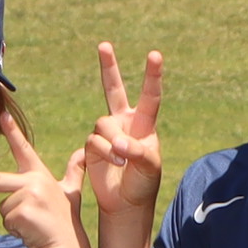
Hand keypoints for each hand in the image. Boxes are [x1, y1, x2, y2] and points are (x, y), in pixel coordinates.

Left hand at [0, 109, 82, 247]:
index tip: (0, 114)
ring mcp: (27, 196)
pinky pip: (6, 219)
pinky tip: (30, 230)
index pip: (23, 149)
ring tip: (32, 223)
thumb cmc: (65, 221)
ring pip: (2, 206)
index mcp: (40, 174)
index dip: (12, 131)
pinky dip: (15, 228)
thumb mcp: (72, 193)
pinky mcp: (21, 212)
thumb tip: (83, 152)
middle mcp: (34, 181)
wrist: (67, 247)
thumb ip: (75, 171)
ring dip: (13, 218)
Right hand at [77, 43, 165, 220]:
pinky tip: (114, 163)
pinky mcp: (92, 145)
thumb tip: (118, 142)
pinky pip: (94, 140)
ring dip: (112, 142)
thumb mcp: (150, 168)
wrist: (125, 202)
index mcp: (144, 124)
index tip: (155, 55)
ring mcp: (107, 133)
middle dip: (108, 67)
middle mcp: (124, 123)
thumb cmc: (143, 184)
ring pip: (103, 124)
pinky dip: (104, 152)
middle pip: (113, 89)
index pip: (150, 97)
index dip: (152, 76)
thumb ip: (138, 151)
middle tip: (104, 45)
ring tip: (123, 160)